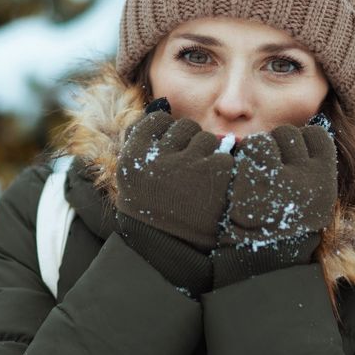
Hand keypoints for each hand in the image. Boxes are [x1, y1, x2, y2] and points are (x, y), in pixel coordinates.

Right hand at [115, 99, 234, 249]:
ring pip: (205, 138)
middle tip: (183, 176)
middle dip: (187, 146)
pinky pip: (222, 152)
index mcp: (132, 158)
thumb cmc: (154, 206)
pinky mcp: (215, 173)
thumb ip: (144, 135)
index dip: (164, 138)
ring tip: (198, 185)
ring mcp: (186, 166)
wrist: (172, 252)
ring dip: (206, 156)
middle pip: (183, 127)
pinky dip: (221, 168)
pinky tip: (213, 189)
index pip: (156, 121)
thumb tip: (164, 102)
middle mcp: (156, 160)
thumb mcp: (138, 172)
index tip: (165, 160)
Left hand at [213, 122, 336, 285]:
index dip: (299, 144)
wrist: (257, 267)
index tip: (288, 160)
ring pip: (265, 140)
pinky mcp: (250, 182)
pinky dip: (237, 161)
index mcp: (326, 182)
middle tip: (265, 171)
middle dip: (274, 147)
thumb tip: (298, 135)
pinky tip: (236, 181)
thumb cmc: (282, 231)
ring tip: (250, 179)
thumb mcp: (311, 204)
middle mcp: (308, 178)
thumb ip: (309, 171)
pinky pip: (244, 153)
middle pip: (289, 134)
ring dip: (254, 154)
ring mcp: (278, 179)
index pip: (315, 137)